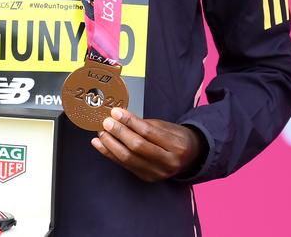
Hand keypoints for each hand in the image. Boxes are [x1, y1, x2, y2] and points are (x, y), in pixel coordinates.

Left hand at [91, 107, 205, 181]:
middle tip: (106, 122)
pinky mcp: (146, 178)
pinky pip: (125, 165)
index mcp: (176, 145)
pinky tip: (100, 145)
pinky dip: (110, 154)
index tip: (116, 112)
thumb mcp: (166, 126)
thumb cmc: (177, 138)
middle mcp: (168, 162)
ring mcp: (157, 173)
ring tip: (101, 133)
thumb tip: (120, 117)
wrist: (190, 158)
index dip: (130, 122)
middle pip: (137, 147)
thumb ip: (144, 124)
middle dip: (119, 133)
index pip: (148, 132)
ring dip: (110, 144)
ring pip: (128, 159)